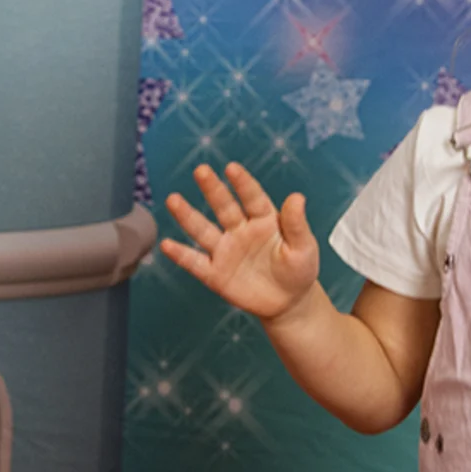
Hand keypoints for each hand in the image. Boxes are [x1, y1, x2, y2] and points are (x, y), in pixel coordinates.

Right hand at [162, 162, 319, 320]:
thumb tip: (297, 197)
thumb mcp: (304, 248)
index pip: (252, 198)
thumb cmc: (298, 270)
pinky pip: (195, 262)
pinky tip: (166, 244)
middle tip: (201, 171)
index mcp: (264, 220)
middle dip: (212, 189)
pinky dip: (181, 254)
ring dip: (187, 215)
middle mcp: (240, 230)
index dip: (242, 184)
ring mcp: (225, 251)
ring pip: (203, 230)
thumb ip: (296, 225)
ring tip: (173, 200)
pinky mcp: (215, 274)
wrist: (288, 302)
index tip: (232, 169)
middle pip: (223, 207)